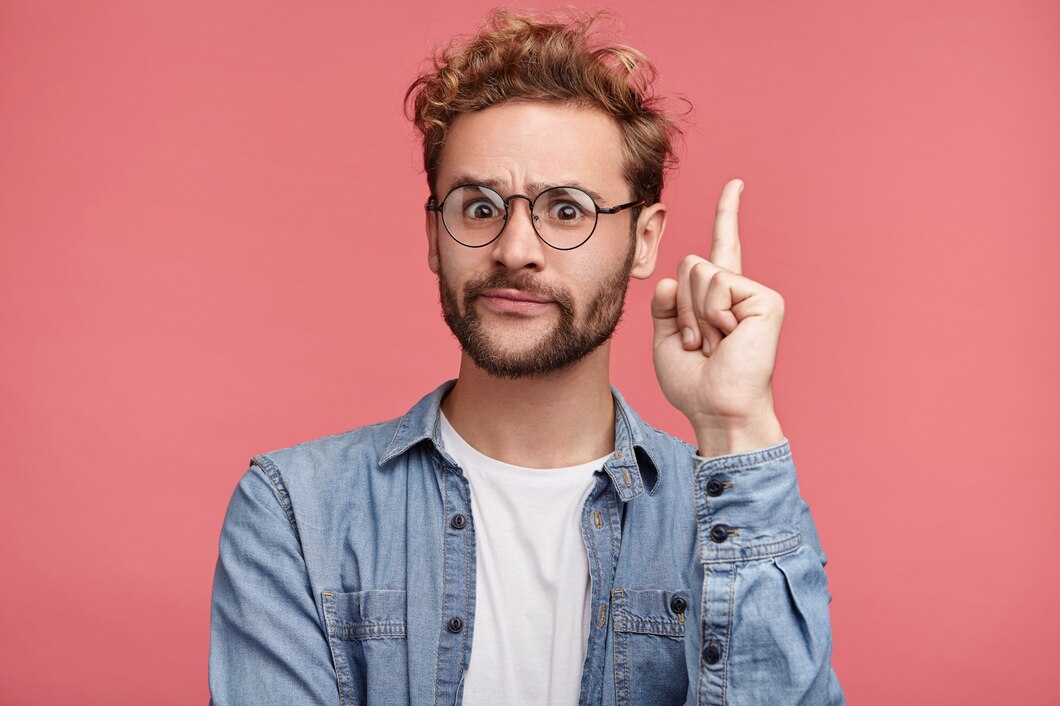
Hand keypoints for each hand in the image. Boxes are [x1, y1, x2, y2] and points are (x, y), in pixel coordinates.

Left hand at [650, 179, 785, 456]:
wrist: (717, 410)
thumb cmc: (694, 383)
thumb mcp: (665, 339)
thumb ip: (664, 304)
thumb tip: (673, 280)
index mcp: (719, 297)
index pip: (722, 247)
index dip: (728, 214)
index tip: (736, 184)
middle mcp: (740, 289)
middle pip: (688, 264)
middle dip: (680, 307)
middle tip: (699, 343)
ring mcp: (755, 293)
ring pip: (699, 273)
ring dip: (693, 315)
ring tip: (712, 344)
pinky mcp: (765, 300)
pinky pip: (717, 286)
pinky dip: (711, 316)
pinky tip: (727, 339)